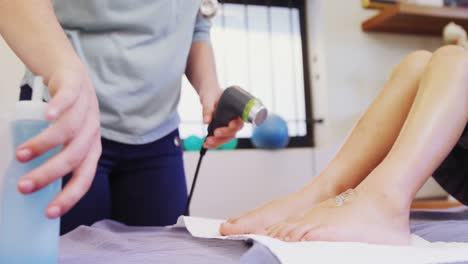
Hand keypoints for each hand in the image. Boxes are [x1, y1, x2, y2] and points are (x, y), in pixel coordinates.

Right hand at [16, 64, 100, 218]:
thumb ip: (52, 157)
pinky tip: (45, 116)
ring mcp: (87, 107)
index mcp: (91, 146)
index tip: (48, 212)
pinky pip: (69, 98)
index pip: (85, 176)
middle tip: (24, 187)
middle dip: (50, 174)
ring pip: (70, 130)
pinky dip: (58, 107)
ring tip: (21, 155)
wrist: (68, 71)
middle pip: (75, 156)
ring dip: (45, 145)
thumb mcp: (64, 138)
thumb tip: (27, 185)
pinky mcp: (76, 86)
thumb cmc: (64, 112)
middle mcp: (92, 130)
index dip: (70, 195)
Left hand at [199, 88, 243, 148]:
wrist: (208, 93)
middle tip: (216, 133)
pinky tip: (206, 145)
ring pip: (227, 137)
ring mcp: (228, 126)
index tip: (230, 124)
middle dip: (225, 134)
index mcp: (236, 110)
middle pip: (234, 131)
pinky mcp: (221, 129)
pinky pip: (220, 139)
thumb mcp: (208, 98)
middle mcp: (234, 119)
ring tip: (207, 142)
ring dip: (218, 142)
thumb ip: (207, 108)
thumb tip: (206, 122)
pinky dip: (213, 143)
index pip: (240, 119)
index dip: (236, 124)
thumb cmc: (211, 92)